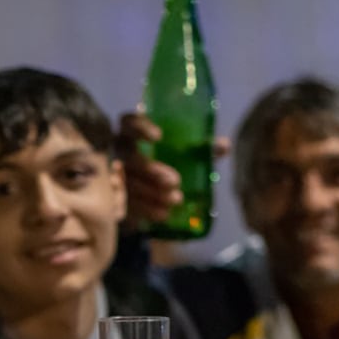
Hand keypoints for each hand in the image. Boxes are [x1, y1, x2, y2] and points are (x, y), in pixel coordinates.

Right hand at [117, 113, 232, 227]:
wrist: (151, 192)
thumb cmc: (169, 162)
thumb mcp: (186, 154)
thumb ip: (202, 149)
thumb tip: (224, 146)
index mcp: (134, 134)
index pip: (129, 123)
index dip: (140, 128)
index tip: (159, 137)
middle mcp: (120, 152)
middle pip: (128, 156)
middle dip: (150, 169)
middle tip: (175, 181)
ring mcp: (114, 176)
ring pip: (127, 183)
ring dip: (150, 193)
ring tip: (176, 200)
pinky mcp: (116, 198)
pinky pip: (126, 204)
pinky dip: (146, 210)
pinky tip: (163, 215)